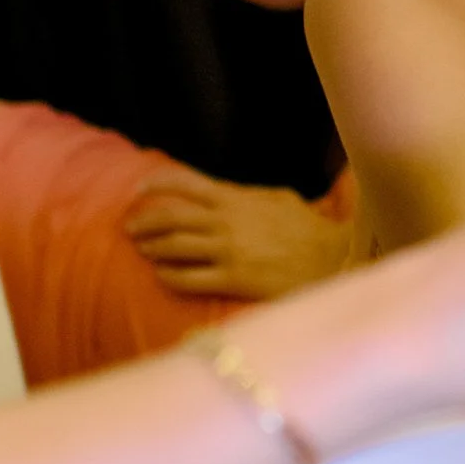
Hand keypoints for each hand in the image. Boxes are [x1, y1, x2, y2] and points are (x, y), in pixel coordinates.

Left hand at [122, 168, 350, 298]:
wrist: (334, 259)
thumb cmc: (310, 231)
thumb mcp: (280, 199)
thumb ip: (249, 195)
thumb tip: (229, 194)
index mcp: (235, 198)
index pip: (184, 184)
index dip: (155, 185)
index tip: (136, 190)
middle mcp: (225, 222)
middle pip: (169, 217)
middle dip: (143, 222)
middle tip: (130, 230)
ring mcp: (227, 251)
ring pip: (172, 248)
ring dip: (151, 249)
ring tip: (143, 252)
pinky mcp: (233, 279)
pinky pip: (187, 279)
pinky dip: (168, 277)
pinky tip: (162, 277)